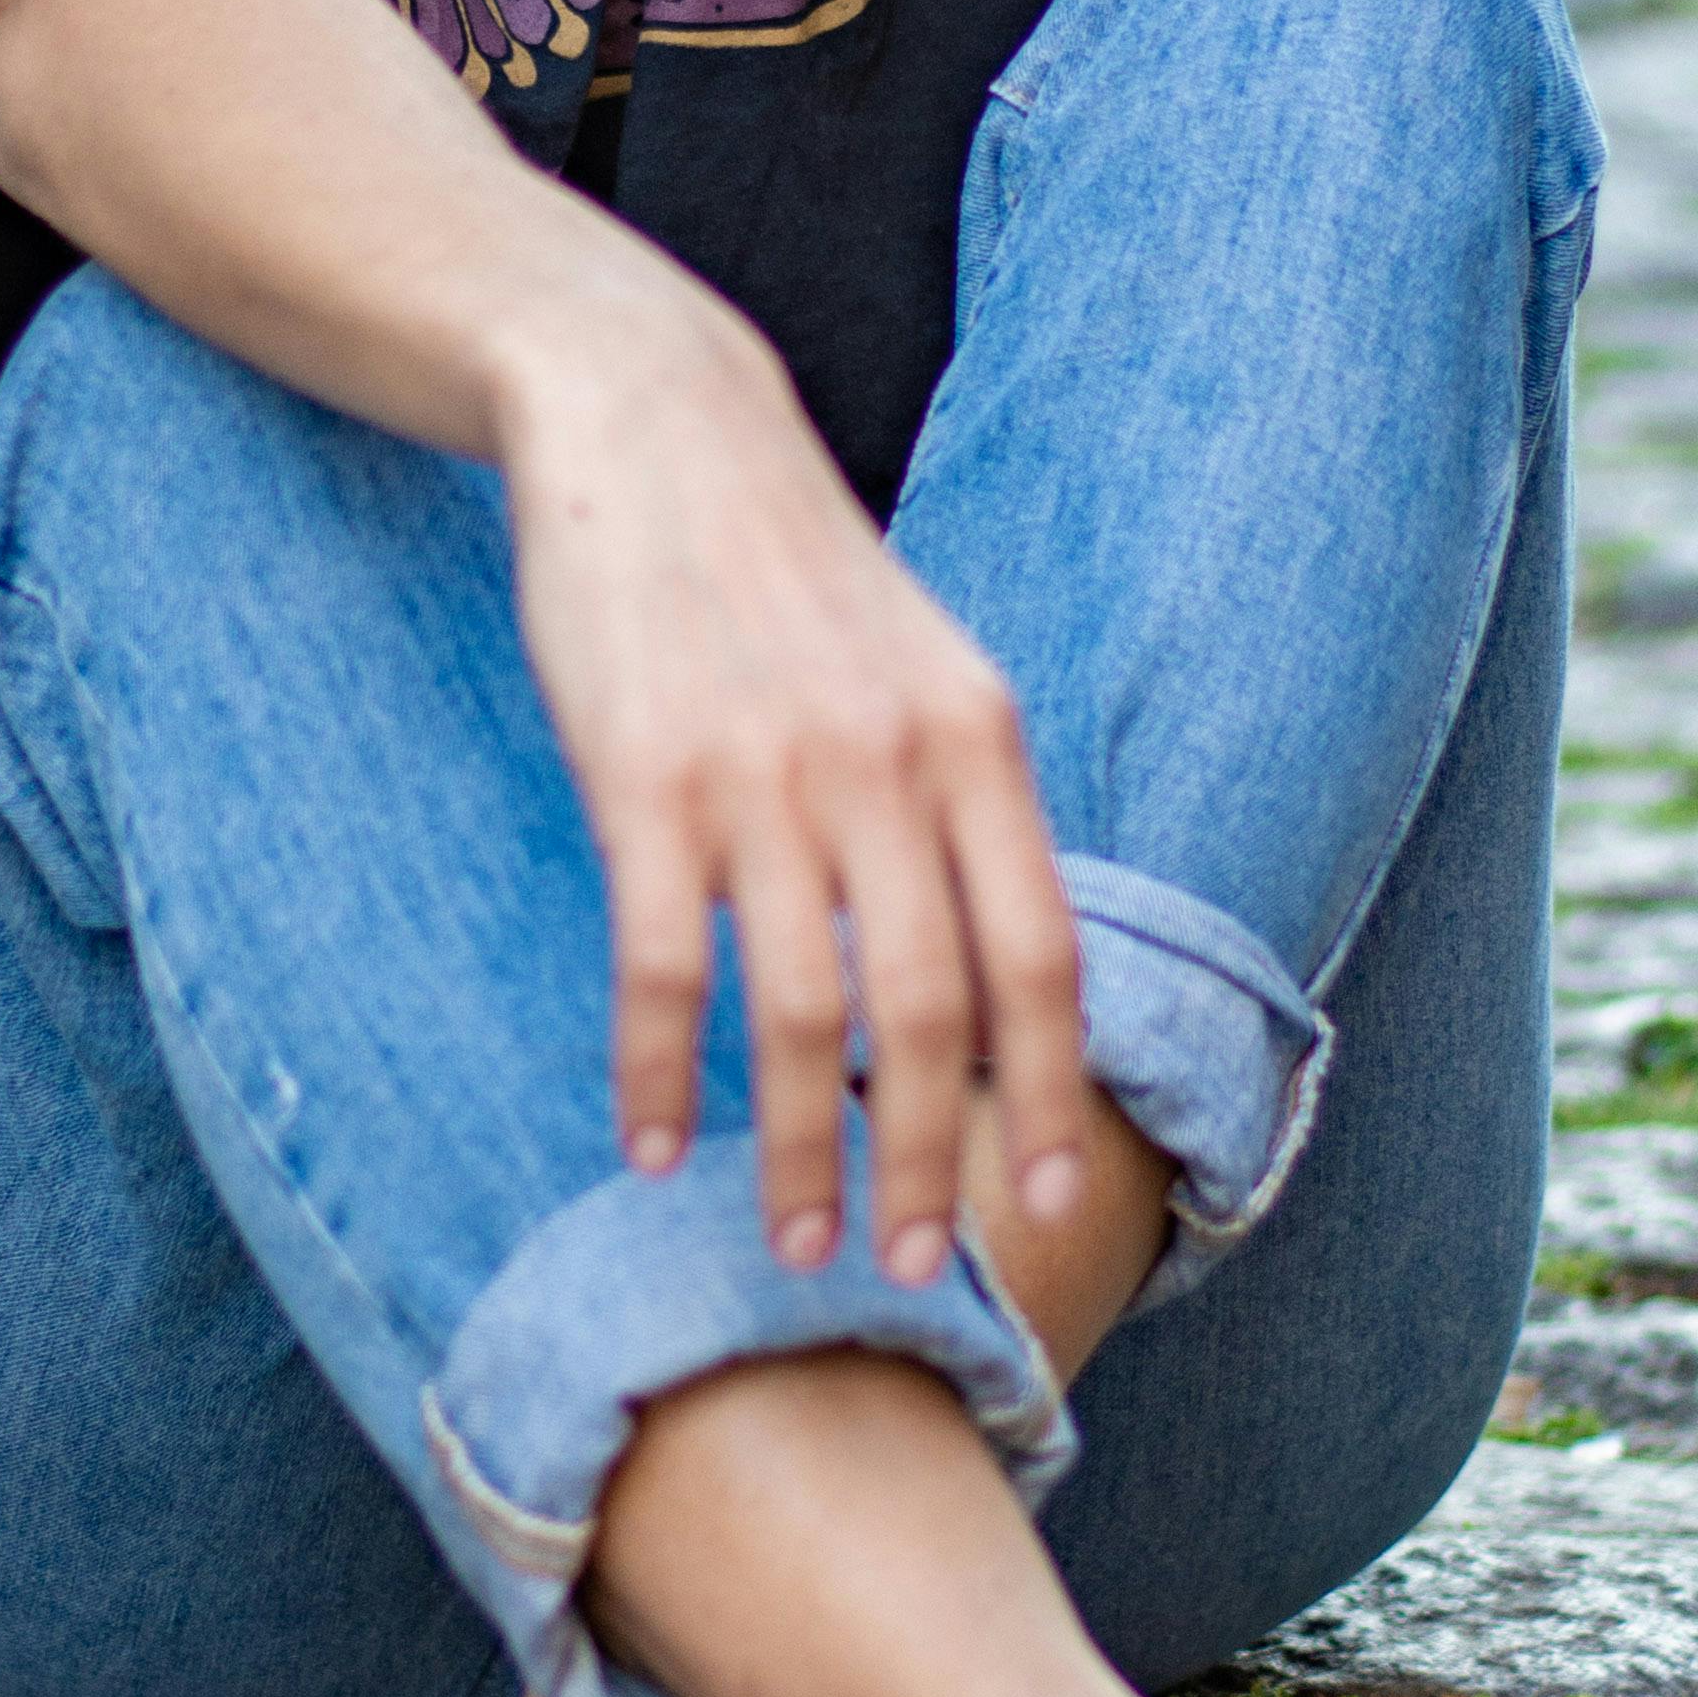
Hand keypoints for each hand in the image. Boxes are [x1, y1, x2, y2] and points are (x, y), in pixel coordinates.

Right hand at [493, 287, 1090, 1282]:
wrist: (655, 426)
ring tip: (787, 1243)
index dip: (1052, 1093)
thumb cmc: (787, 567)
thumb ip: (960, 802)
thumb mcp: (920, 665)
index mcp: (977, 741)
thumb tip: (995, 970)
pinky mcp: (645, 781)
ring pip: (803, 1014)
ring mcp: (766, 776)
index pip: (1041, 956)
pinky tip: (646, 1144)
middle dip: (926, 1163)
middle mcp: (889, 766)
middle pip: (931, 1013)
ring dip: (798, 1151)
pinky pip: (662, 968)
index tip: (1051, 1204)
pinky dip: (657, 1073)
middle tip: (908, 1270)